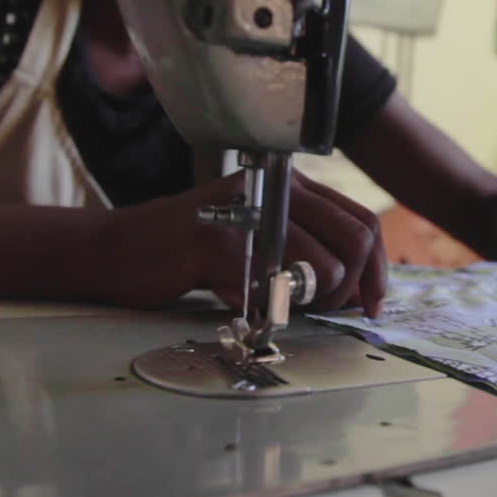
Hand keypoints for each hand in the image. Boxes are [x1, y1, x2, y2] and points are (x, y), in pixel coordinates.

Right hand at [92, 170, 385, 316]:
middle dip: (352, 288)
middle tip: (324, 310)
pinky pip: (273, 286)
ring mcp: (250, 213)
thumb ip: (308, 251)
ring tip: (279, 303)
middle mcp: (277, 190)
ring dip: (312, 302)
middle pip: (357, 240)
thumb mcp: (260, 240)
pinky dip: (267, 306)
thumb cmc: (191, 252)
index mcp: (291, 185)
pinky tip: (241, 298)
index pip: (363, 221)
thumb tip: (360, 291)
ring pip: (325, 266)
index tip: (371, 304)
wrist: (118, 248)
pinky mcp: (222, 242)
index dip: (378, 269)